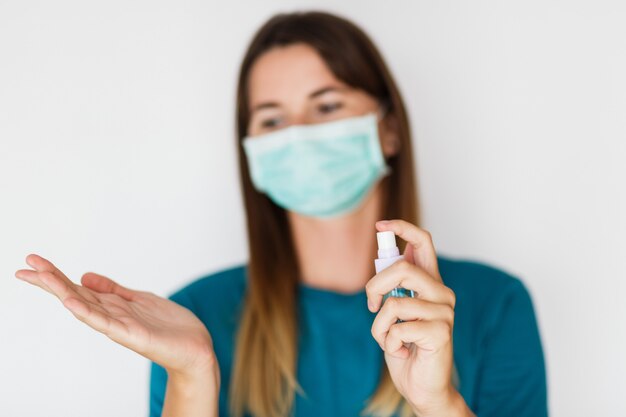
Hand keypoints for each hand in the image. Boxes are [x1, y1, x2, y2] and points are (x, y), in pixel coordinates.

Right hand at [15, 254, 217, 379]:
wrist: (196, 348)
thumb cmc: (170, 327)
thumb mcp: (140, 300)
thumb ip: (114, 290)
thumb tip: (85, 276)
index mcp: (113, 306)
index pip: (78, 288)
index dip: (56, 276)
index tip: (32, 262)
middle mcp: (112, 316)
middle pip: (76, 296)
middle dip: (51, 281)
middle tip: (24, 267)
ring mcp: (121, 326)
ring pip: (86, 307)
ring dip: (63, 293)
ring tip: (42, 278)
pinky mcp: (134, 336)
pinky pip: (108, 324)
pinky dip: (89, 314)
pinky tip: (72, 303)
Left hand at [366, 220, 467, 415]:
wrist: (421, 386)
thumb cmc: (405, 347)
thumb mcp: (394, 312)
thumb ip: (394, 287)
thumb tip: (388, 254)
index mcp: (430, 282)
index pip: (424, 242)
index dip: (402, 228)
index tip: (381, 224)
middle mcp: (441, 292)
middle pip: (402, 268)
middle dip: (374, 286)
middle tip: (371, 306)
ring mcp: (444, 311)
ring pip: (394, 303)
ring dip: (380, 327)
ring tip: (389, 341)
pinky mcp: (441, 332)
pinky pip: (398, 328)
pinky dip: (389, 343)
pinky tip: (402, 352)